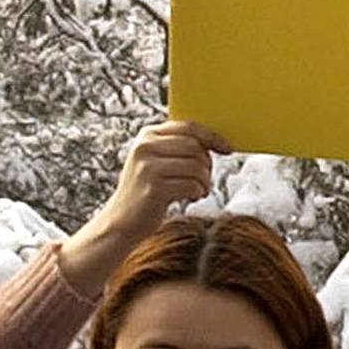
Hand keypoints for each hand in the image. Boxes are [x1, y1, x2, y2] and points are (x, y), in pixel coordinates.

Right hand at [59, 121, 229, 295]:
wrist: (121, 221)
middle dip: (208, 164)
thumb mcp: (156, 160)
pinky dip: (198, 192)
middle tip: (204, 179)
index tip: (227, 148)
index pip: (189, 127)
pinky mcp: (153, 188)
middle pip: (196, 147)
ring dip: (205, 181)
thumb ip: (178, 145)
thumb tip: (215, 139)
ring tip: (198, 190)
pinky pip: (192, 185)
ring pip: (196, 166)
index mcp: (146, 135)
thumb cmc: (147, 190)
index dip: (213, 136)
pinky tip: (191, 198)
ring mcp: (147, 167)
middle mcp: (144, 148)